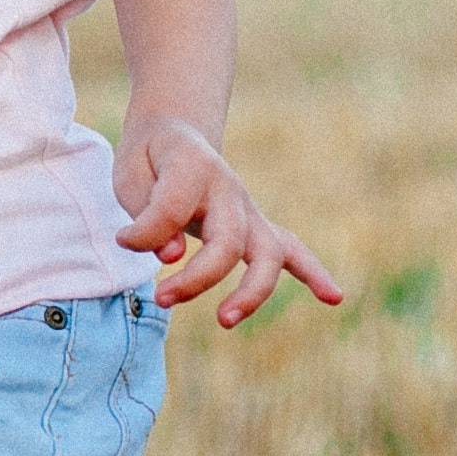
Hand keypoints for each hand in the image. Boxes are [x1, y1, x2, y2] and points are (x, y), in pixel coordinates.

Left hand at [113, 118, 343, 326]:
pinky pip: (292, 250)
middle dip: (197, 278)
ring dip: (252, 291)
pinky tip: (333, 298)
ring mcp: (248, 209)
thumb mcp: (129, 175)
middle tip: (162, 298)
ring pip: (268, 252)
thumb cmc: (148, 160)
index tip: (123, 239)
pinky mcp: (256, 227)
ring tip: (225, 320)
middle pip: (228, 241)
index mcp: (192, 165)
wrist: (173, 135)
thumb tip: (172, 255)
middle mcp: (228, 188)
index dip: (145, 232)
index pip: (173, 208)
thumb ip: (147, 214)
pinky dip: (313, 273)